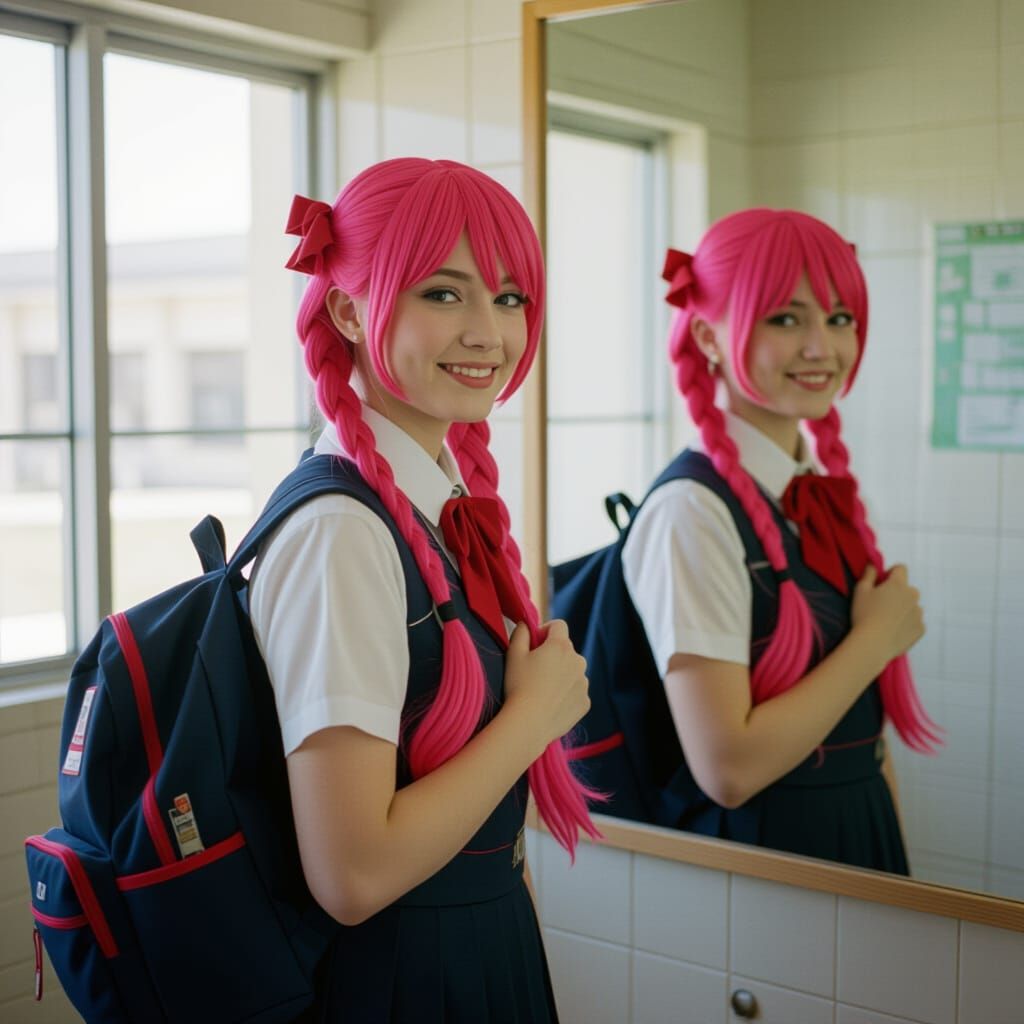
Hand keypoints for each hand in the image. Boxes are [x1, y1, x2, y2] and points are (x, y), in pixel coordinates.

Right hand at [503, 620, 589, 747]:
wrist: (529, 723)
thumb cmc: (518, 686)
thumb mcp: (514, 654)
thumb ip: (521, 633)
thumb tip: (526, 624)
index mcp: (561, 646)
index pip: (558, 625)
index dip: (545, 630)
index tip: (535, 643)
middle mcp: (578, 661)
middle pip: (566, 650)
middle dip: (553, 655)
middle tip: (535, 670)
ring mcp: (584, 683)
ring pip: (572, 671)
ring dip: (561, 675)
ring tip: (542, 690)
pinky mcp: (585, 702)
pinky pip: (576, 692)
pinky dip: (566, 694)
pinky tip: (550, 704)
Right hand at [850, 564, 924, 660]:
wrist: (873, 644)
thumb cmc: (864, 615)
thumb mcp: (860, 591)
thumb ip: (868, 574)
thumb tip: (873, 565)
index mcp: (898, 584)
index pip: (901, 568)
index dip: (890, 573)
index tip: (881, 584)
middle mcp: (913, 595)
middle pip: (907, 589)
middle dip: (897, 594)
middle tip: (881, 605)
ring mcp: (919, 613)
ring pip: (912, 606)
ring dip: (902, 609)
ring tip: (886, 621)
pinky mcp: (921, 629)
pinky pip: (915, 622)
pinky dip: (906, 624)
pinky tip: (893, 631)